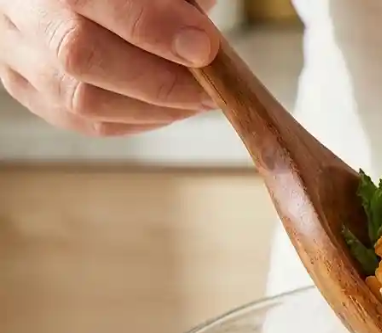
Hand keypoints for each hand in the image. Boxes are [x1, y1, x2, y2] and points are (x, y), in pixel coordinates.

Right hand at [0, 0, 219, 136]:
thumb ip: (178, 2)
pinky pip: (83, 121)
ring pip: (82, 99)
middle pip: (79, 55)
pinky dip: (136, 120)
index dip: (153, 28)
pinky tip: (169, 109)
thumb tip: (203, 45)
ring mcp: (17, 52)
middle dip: (158, 81)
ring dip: (154, 109)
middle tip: (210, 89)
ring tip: (197, 100)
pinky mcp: (25, 86)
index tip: (205, 48)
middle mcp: (25, 10)